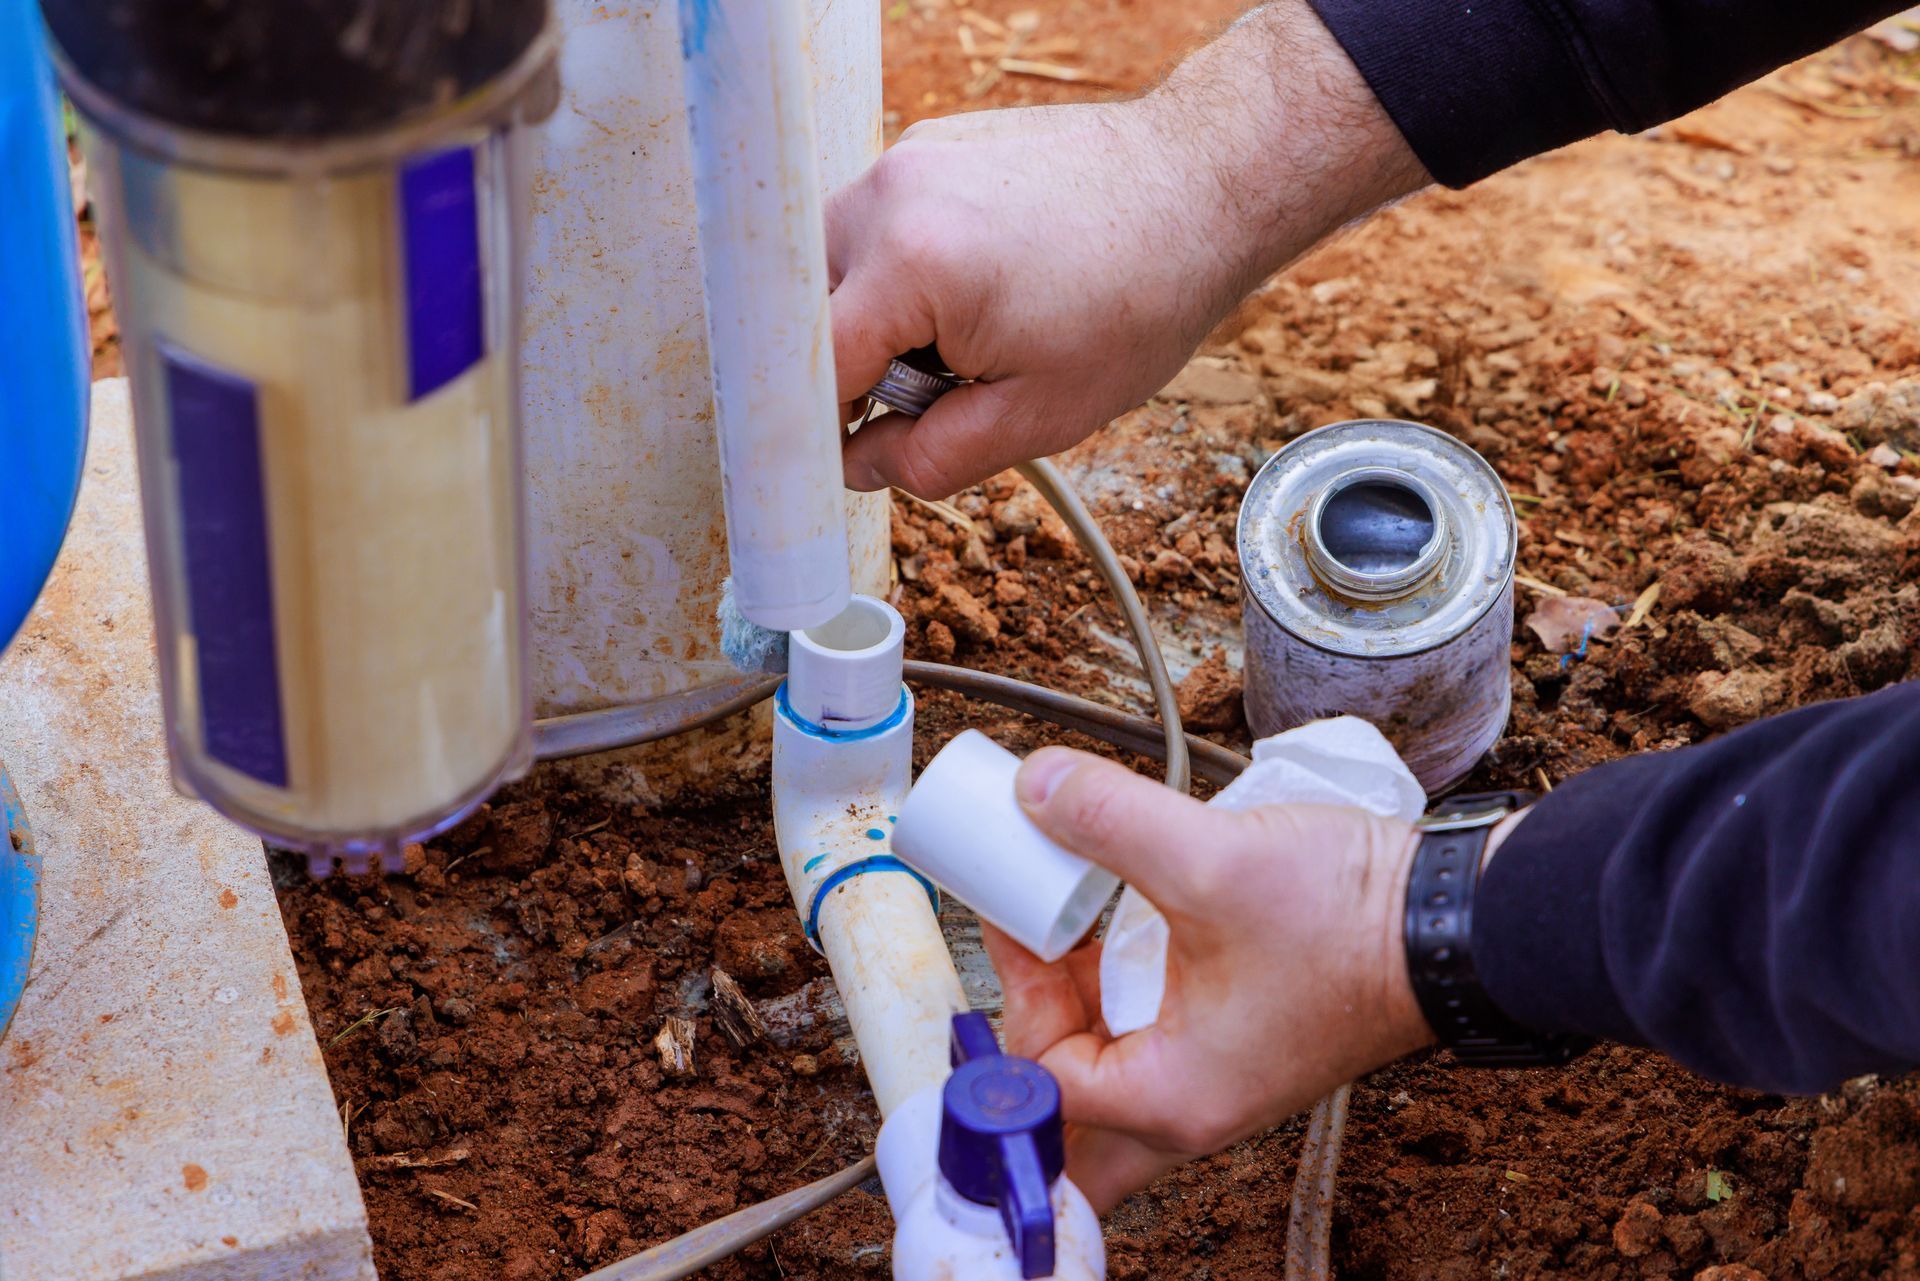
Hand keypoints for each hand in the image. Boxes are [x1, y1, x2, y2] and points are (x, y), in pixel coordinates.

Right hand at [826, 1, 1427, 497]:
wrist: (1200, 191)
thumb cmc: (1138, 300)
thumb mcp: (1038, 416)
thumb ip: (931, 457)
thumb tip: (859, 467)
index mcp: (911, 266)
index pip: (813, 366)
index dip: (820, 426)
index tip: (841, 457)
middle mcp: (888, 196)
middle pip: (812, 313)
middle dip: (856, 369)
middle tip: (939, 391)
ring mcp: (904, 159)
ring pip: (837, 268)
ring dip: (876, 318)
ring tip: (966, 335)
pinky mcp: (925, 146)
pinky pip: (876, 228)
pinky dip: (903, 273)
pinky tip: (979, 288)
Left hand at [980, 746, 1434, 1210]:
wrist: (1457, 922)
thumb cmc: (1355, 925)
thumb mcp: (1212, 861)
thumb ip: (1110, 821)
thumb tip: (1034, 788)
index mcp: (1170, 1097)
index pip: (1039, 1081)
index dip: (1011, 991)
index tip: (1011, 913)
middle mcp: (1188, 1103)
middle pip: (1064, 1089)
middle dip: (1032, 1007)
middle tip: (1024, 925)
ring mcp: (1213, 1073)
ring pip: (1102, 1055)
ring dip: (1071, 985)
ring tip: (1063, 900)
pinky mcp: (1233, 1036)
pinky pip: (1146, 1026)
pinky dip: (1114, 977)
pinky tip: (1112, 912)